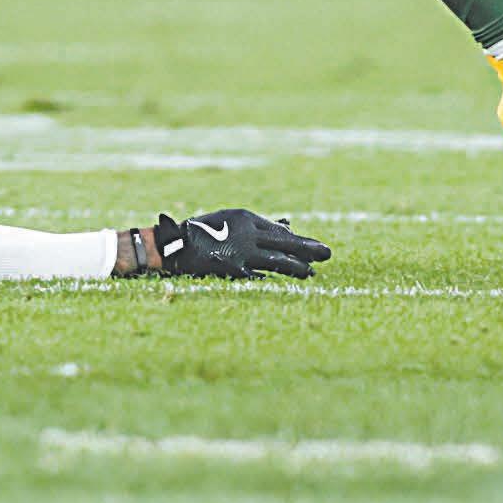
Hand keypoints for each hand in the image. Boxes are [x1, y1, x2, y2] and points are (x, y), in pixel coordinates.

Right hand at [155, 208, 330, 279]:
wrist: (175, 246)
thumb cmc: (203, 231)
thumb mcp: (231, 220)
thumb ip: (257, 225)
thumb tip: (288, 225)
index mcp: (246, 218)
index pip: (279, 230)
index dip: (298, 239)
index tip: (314, 247)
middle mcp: (246, 233)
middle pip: (284, 242)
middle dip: (308, 249)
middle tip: (327, 253)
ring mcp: (240, 252)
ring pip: (276, 260)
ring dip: (296, 267)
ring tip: (311, 273)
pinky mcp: (232, 268)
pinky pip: (257, 274)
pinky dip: (271, 278)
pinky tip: (286, 283)